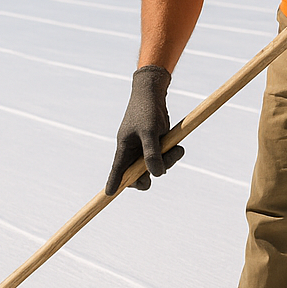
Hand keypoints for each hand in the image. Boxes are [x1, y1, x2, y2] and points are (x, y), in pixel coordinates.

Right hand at [106, 65, 185, 193]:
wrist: (154, 94)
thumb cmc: (147, 110)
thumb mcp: (149, 131)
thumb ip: (152, 153)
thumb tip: (156, 174)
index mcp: (124, 147)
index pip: (117, 169)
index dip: (113, 181)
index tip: (109, 193)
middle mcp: (132, 150)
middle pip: (139, 174)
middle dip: (153, 172)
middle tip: (165, 166)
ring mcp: (144, 148)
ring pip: (154, 166)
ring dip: (167, 161)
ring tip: (177, 149)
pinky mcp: (155, 144)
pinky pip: (162, 158)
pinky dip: (171, 155)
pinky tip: (177, 147)